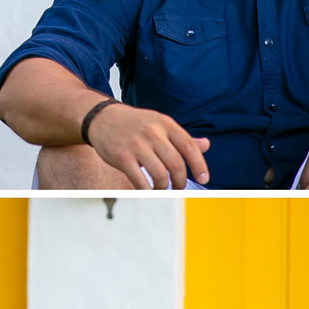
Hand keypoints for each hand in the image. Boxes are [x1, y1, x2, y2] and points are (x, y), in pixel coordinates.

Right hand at [87, 104, 210, 189]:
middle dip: (181, 181)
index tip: (203, 178)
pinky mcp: (122, 157)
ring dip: (165, 188)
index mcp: (165, 124)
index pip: (190, 147)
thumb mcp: (160, 124)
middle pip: (176, 164)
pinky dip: (147, 190)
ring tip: (163, 189)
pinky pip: (140, 180)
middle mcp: (153, 133)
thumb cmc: (135, 124)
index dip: (199, 166)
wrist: (102, 118)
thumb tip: (206, 145)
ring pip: (160, 175)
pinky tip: (149, 190)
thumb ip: (182, 137)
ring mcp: (137, 145)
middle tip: (179, 187)